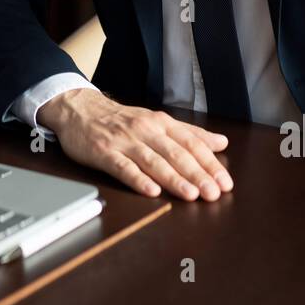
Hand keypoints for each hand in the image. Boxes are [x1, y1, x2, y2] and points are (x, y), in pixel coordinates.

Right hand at [38, 89, 233, 200]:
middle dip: (197, 174)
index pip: (191, 143)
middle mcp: (146, 130)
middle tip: (214, 193)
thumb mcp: (157, 121)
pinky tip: (152, 191)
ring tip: (191, 195)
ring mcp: (124, 141)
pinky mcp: (104, 152)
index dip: (210, 163)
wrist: (79, 109)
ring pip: (153, 161)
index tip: (225, 182)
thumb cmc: (120, 119)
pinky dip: (138, 179)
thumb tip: (221, 142)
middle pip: (176, 153)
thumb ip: (189, 133)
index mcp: (161, 123)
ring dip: (173, 178)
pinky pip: (123, 167)